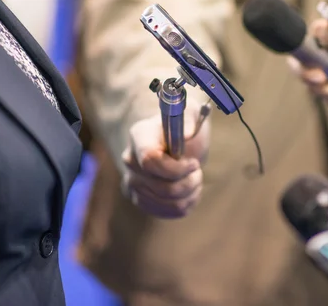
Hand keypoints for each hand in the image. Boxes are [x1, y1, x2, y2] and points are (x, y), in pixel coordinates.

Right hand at [121, 97, 208, 218]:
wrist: (178, 141)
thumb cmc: (185, 126)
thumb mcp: (192, 114)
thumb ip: (190, 119)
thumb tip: (187, 134)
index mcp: (139, 135)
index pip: (150, 161)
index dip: (176, 169)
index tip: (194, 164)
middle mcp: (129, 159)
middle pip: (162, 187)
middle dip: (189, 182)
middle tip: (198, 171)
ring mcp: (131, 181)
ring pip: (168, 203)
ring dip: (190, 193)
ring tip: (195, 179)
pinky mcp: (139, 199)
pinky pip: (167, 212)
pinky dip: (186, 204)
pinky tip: (189, 191)